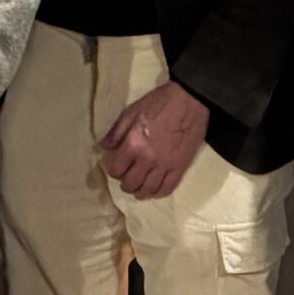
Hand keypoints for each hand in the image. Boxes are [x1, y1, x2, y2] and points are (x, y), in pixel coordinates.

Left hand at [99, 80, 206, 197]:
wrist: (190, 100)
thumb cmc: (159, 103)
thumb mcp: (131, 112)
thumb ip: (115, 132)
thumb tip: (103, 147)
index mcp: (133, 144)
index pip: (116, 169)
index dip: (113, 170)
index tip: (115, 167)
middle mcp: (148, 159)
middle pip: (131, 183)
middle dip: (125, 183)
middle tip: (125, 179)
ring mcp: (165, 165)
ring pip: (148, 189)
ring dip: (139, 192)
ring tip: (137, 189)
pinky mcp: (180, 167)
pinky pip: (168, 188)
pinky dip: (158, 193)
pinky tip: (154, 191)